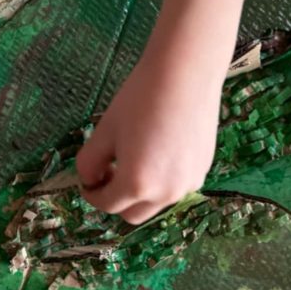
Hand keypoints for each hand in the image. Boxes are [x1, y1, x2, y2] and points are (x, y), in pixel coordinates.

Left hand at [75, 38, 221, 224]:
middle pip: (132, 215)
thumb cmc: (140, 99)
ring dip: (141, 192)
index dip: (92, 194)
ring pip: (156, 203)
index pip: (107, 205)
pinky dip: (162, 181)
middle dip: (116, 200)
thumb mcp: (105, 131)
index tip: (88, 181)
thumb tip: (90, 180)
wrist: (185, 74)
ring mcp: (188, 184)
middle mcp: (165, 193)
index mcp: (136, 184)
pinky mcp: (202, 171)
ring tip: (136, 159)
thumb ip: (89, 163)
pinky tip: (160, 150)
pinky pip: (175, 187)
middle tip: (109, 173)